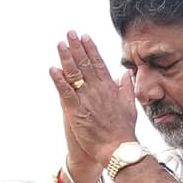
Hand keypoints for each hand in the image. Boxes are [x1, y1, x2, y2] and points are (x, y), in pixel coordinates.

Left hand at [51, 31, 136, 182]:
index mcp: (110, 88)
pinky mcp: (76, 111)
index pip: (98, 63)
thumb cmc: (123, 130)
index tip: (85, 36)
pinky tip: (52, 69)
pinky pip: (66, 93)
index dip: (90, 49)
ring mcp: (86, 100)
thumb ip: (126, 87)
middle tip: (69, 33)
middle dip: (76, 47)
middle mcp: (98, 90)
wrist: (117, 148)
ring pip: (74, 75)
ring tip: (60, 44)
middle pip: (85, 64)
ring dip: (66, 58)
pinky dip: (59, 81)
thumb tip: (126, 74)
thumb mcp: (130, 105)